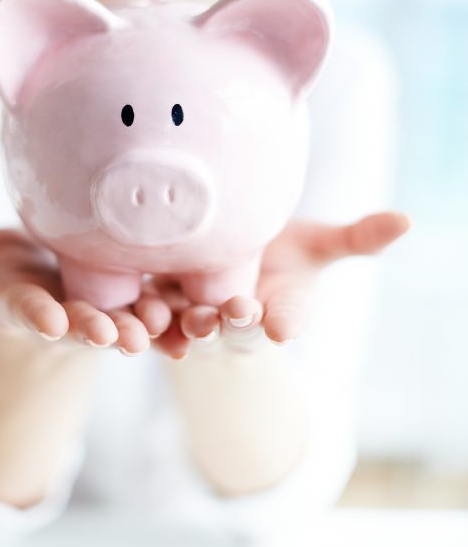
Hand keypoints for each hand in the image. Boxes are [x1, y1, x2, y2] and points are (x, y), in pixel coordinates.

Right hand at [0, 227, 171, 354]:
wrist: (47, 280)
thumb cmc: (5, 266)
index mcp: (23, 300)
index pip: (26, 308)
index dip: (35, 315)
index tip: (46, 321)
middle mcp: (63, 311)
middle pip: (79, 321)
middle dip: (95, 329)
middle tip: (115, 338)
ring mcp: (100, 310)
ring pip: (123, 320)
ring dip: (140, 328)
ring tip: (158, 331)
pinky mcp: (133, 302)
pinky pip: (156, 310)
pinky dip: (172, 318)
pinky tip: (192, 320)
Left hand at [142, 211, 411, 357]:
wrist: (224, 254)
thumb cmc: (282, 254)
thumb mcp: (319, 247)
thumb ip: (356, 239)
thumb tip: (407, 220)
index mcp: (278, 308)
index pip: (287, 316)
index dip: (286, 320)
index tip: (283, 325)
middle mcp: (237, 318)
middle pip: (235, 324)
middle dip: (234, 321)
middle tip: (234, 313)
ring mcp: (196, 314)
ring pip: (190, 325)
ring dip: (186, 325)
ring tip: (185, 318)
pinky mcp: (160, 303)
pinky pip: (150, 317)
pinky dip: (146, 320)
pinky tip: (138, 316)